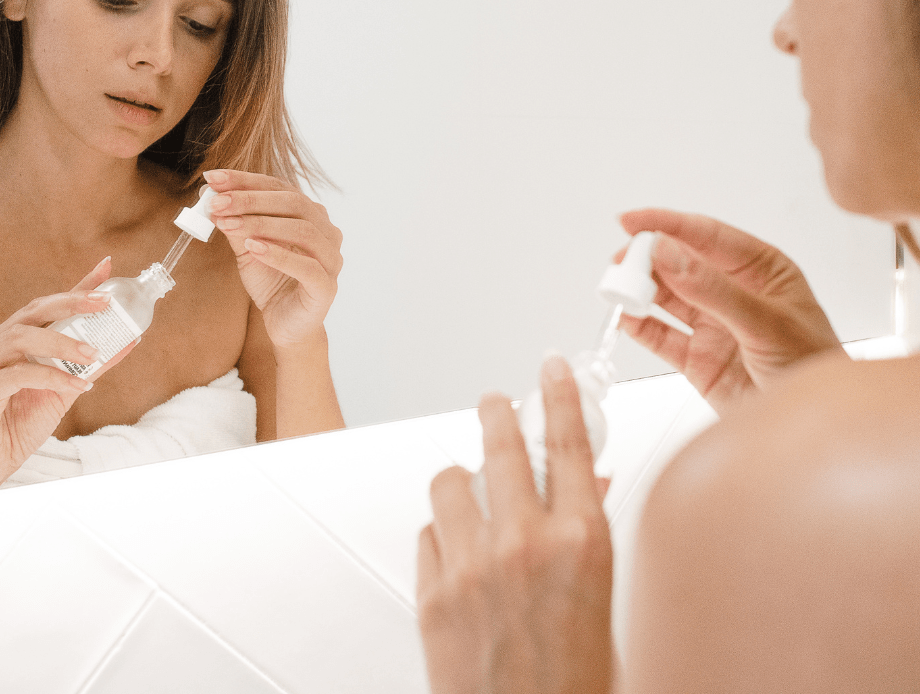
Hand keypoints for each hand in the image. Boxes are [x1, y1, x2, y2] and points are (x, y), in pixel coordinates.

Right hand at [0, 257, 136, 495]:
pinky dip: (51, 376)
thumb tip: (129, 339)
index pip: (46, 305)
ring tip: (92, 354)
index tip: (107, 267)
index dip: (77, 286)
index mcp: (12, 340)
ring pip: (21, 337)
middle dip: (72, 302)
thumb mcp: (66, 389)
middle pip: (32, 312)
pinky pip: (16, 375)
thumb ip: (91, 363)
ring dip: (62, 342)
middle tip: (106, 304)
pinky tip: (77, 384)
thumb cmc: (20, 425)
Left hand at [202, 169, 342, 350]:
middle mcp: (327, 231)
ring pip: (303, 230)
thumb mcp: (247, 249)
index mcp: (311, 215)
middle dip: (250, 200)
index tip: (214, 178)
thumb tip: (211, 198)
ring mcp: (331, 258)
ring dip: (262, 223)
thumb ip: (236, 224)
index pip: (279, 187)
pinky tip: (252, 247)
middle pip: (293, 203)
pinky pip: (307, 267)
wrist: (286, 326)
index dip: (246, 181)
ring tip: (228, 223)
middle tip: (217, 202)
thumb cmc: (271, 282)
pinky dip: (278, 254)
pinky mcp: (326, 287)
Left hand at [417, 357, 612, 693]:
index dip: (559, 395)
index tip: (552, 370)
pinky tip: (459, 551)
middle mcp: (524, 544)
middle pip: (500, 443)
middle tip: (496, 403)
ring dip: (463, 481)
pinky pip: (429, 534)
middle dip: (497, 412)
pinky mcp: (434, 594)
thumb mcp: (605, 597)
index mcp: (581, 542)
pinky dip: (443, 535)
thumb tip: (582, 482)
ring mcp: (473, 566)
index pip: (568, 442)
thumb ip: (587, 532)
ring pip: (450, 481)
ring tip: (473, 491)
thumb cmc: (578, 682)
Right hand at [618, 209, 843, 413]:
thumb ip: (713, 291)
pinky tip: (624, 318)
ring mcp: (712, 325)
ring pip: (664, 297)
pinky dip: (638, 326)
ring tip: (617, 288)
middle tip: (621, 261)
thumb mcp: (766, 324)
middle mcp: (732, 292)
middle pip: (679, 263)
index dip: (667, 224)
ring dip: (638, 290)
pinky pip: (660, 336)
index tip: (631, 221)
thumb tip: (668, 255)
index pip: (707, 236)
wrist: (816, 435)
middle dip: (647, 258)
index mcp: (760, 270)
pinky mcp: (697, 358)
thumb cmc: (813, 369)